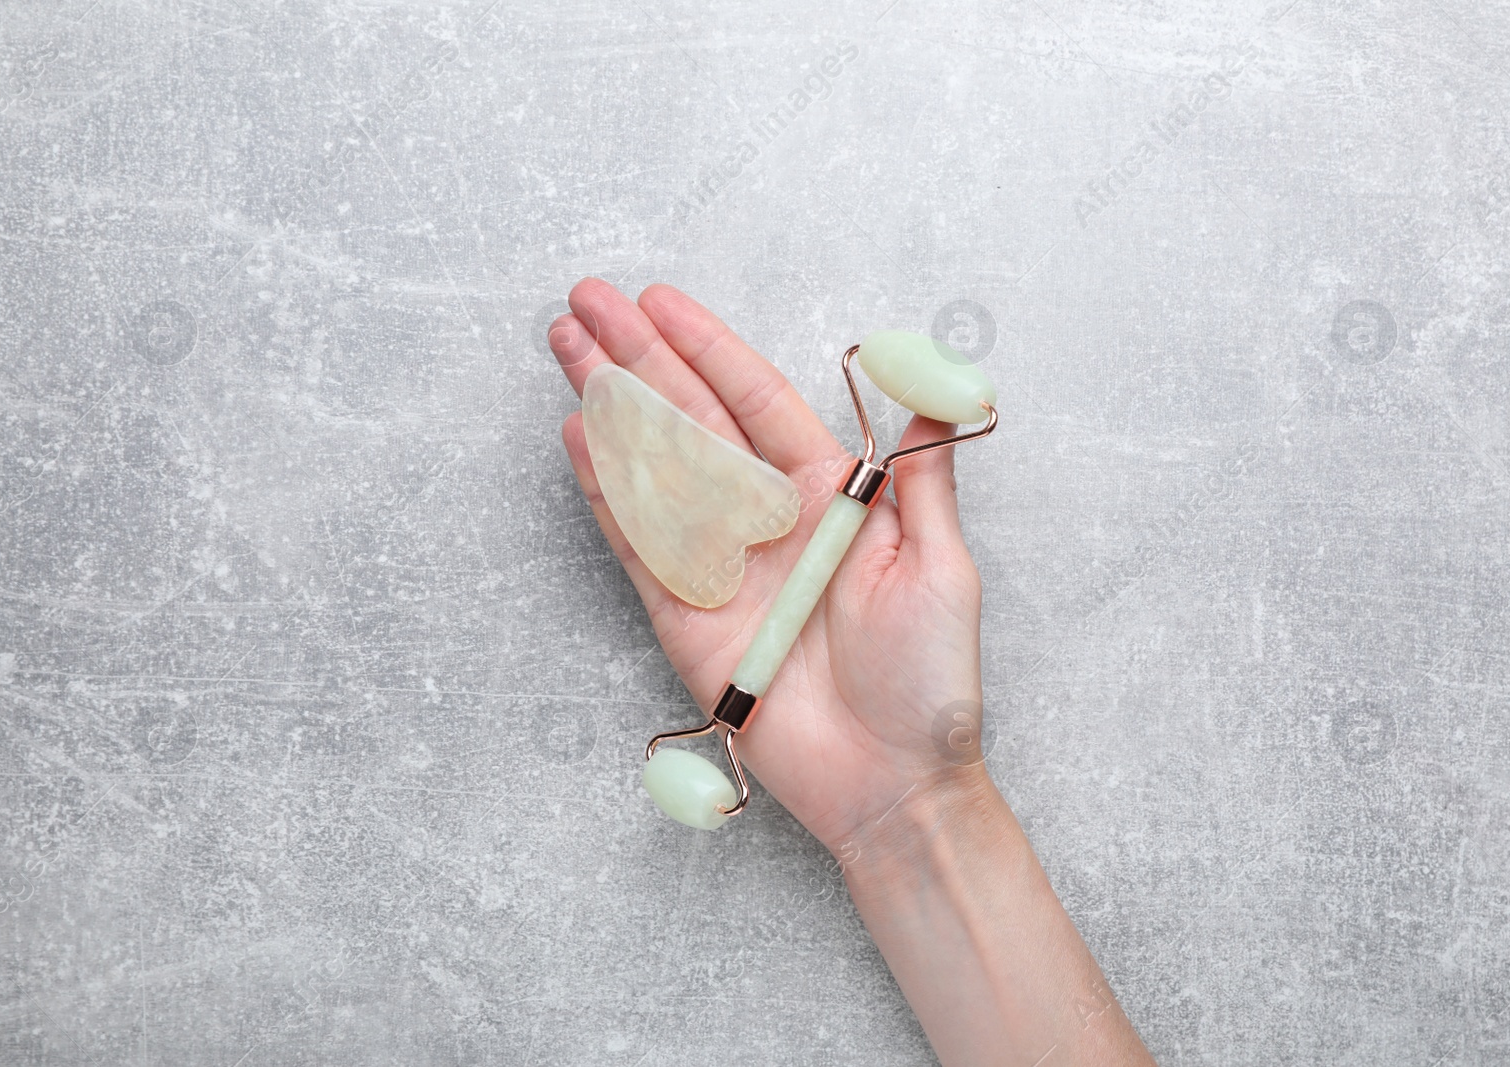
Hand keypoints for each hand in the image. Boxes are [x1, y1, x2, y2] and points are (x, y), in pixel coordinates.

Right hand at [549, 278, 988, 848]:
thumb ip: (923, 477)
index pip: (756, 401)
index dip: (706, 348)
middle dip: (637, 359)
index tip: (658, 302)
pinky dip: (607, 492)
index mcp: (833, 495)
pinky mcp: (686, 618)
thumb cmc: (930, 679)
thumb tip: (943, 389)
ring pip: (656, 468)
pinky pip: (640, 544)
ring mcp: (723, 566)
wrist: (891, 782)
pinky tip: (579, 437)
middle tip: (583, 301)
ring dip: (610, 408)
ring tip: (566, 350)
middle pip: (692, 420)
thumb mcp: (941, 566)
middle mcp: (770, 519)